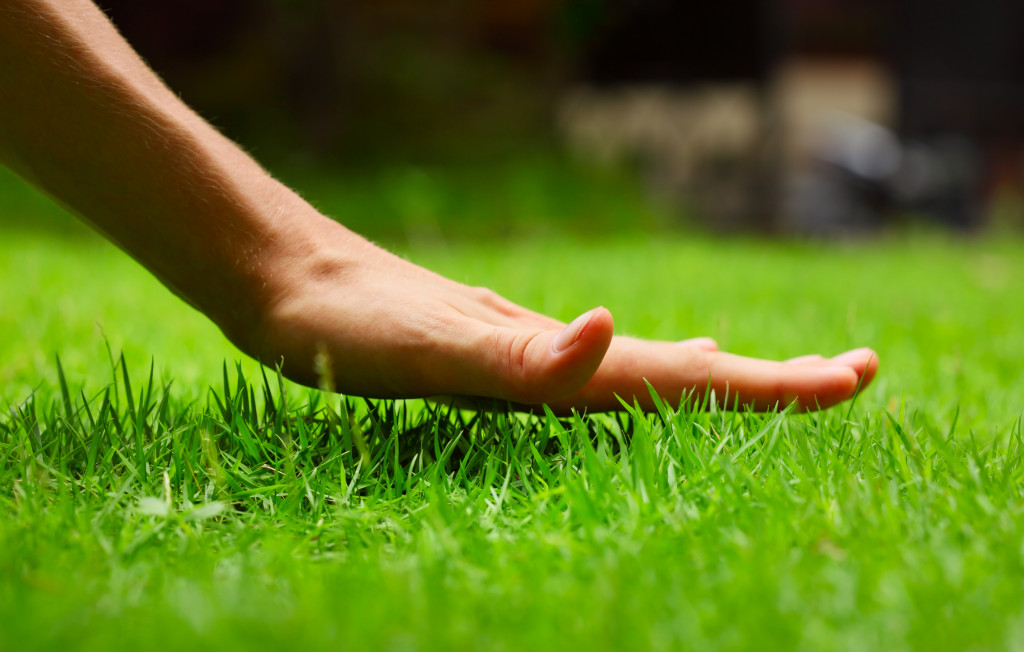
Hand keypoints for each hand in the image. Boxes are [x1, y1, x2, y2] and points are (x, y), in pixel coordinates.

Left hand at [251, 220, 877, 413]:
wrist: (284, 276)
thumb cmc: (346, 320)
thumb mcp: (428, 346)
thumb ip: (518, 355)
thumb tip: (608, 334)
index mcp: (558, 357)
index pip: (686, 379)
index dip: (771, 386)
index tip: (854, 379)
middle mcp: (555, 350)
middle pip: (682, 371)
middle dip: (769, 381)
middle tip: (851, 377)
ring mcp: (526, 348)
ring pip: (641, 369)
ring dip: (714, 379)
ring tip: (764, 378)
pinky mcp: (489, 351)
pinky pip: (585, 372)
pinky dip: (636, 375)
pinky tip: (630, 368)